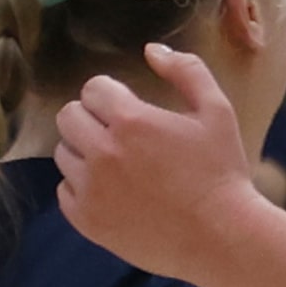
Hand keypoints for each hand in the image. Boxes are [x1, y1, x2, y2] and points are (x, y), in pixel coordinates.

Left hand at [55, 44, 262, 285]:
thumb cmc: (222, 172)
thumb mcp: (217, 111)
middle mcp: (102, 152)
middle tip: (116, 133)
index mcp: (130, 121)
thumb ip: (186, 71)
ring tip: (116, 164)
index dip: (110, 94)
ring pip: (63, 154)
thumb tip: (152, 50)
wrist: (220, 237)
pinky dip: (81, 188)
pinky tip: (110, 191)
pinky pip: (64, 192)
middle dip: (90, 117)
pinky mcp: (87, 221)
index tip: (127, 107)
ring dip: (84, 152)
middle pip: (68, 117)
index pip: (92, 88)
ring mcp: (90, 189)